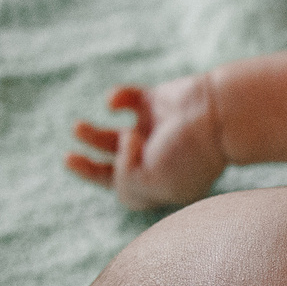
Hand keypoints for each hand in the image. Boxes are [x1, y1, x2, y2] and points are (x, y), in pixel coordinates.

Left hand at [65, 77, 224, 209]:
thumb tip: (118, 151)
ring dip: (92, 134)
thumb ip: (125, 182)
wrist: (218, 114)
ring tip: (76, 128)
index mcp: (159, 183)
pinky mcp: (156, 102)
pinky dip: (116, 98)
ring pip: (114, 135)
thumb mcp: (153, 183)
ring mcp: (156, 131)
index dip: (97, 177)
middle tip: (68, 159)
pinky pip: (127, 100)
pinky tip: (116, 102)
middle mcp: (156, 159)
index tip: (80, 162)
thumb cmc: (189, 153)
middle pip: (113, 165)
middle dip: (89, 165)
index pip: (121, 187)